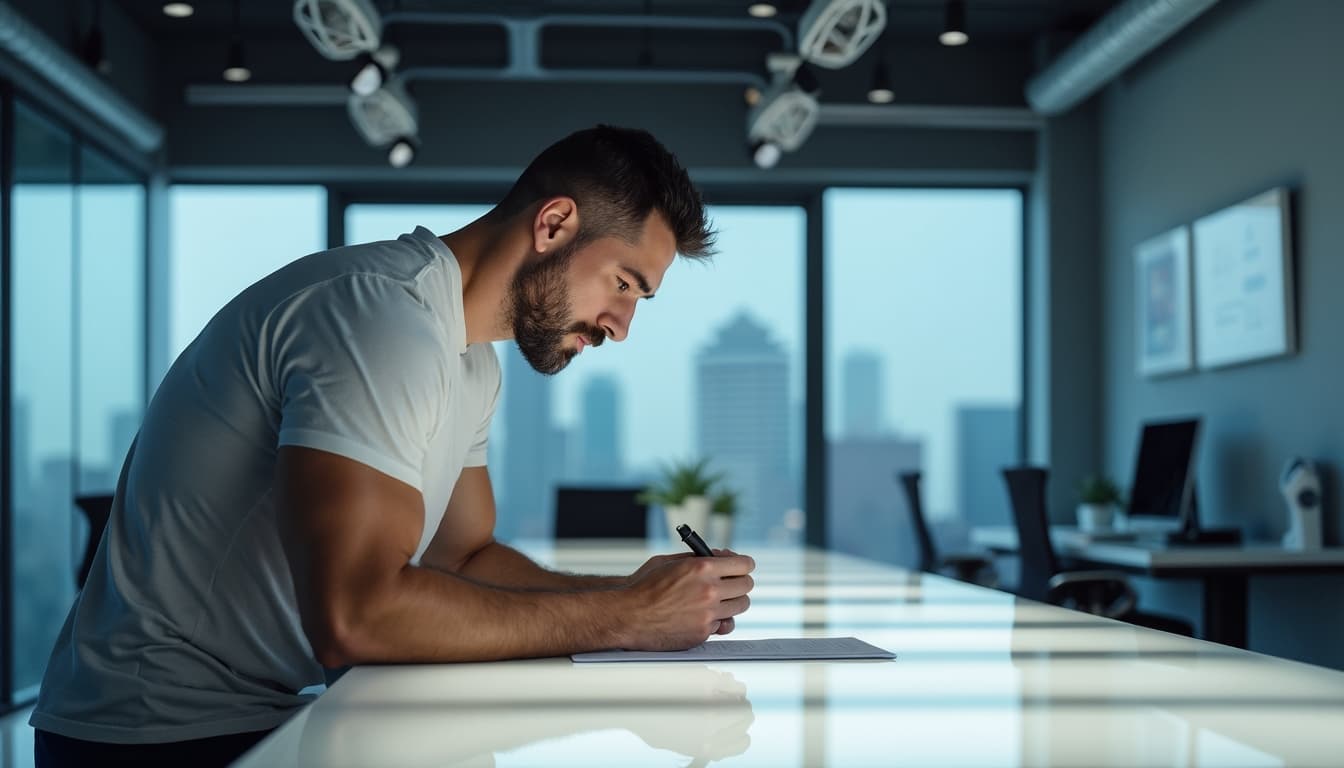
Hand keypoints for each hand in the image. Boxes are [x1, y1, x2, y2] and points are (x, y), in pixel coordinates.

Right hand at [620, 553, 754, 650]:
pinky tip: (704, 615)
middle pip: (746, 586)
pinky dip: (716, 620)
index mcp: (702, 567)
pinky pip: (722, 625)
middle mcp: (710, 590)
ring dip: (732, 602)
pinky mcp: (703, 633)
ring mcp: (708, 614)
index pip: (744, 564)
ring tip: (720, 600)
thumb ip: (697, 558)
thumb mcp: (669, 561)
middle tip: (732, 583)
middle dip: (740, 582)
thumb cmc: (643, 587)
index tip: (742, 567)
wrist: (627, 615)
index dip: (744, 564)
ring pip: (740, 607)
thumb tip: (719, 557)